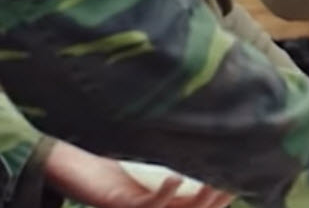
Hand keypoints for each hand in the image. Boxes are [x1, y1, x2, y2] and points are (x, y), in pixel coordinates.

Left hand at [42, 141, 231, 207]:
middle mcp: (152, 204)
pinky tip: (176, 179)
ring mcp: (135, 206)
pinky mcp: (115, 204)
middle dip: (217, 200)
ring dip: (198, 201)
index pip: (202, 201)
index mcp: (162, 196)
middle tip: (236, 182)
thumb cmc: (102, 152)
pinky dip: (165, 195)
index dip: (224, 193)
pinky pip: (146, 206)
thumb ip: (167, 139)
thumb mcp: (142, 146)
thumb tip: (200, 110)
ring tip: (215, 183)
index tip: (246, 175)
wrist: (61, 162)